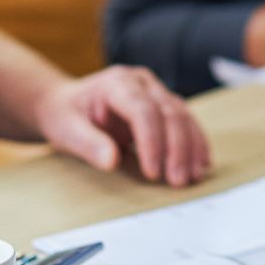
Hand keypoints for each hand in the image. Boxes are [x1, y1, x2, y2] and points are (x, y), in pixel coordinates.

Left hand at [37, 65, 211, 186]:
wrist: (65, 103)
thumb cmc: (65, 114)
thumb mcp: (66, 130)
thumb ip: (88, 144)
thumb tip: (111, 161)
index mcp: (117, 82)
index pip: (143, 110)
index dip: (152, 141)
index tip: (153, 173)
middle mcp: (141, 82)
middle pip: (169, 112)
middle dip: (177, 149)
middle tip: (178, 181)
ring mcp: (155, 91)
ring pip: (183, 116)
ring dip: (191, 148)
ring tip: (193, 176)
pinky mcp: (163, 105)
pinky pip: (186, 122)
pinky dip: (194, 144)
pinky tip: (200, 164)